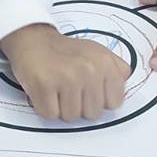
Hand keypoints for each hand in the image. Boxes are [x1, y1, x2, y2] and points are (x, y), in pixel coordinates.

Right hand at [0, 22, 130, 121]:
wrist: (34, 40)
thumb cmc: (67, 53)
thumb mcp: (99, 53)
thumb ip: (118, 71)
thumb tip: (121, 93)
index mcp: (105, 62)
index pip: (114, 104)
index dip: (100, 100)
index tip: (88, 89)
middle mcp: (89, 70)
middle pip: (92, 114)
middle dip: (80, 106)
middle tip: (69, 88)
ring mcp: (66, 78)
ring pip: (71, 117)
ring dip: (62, 108)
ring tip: (57, 89)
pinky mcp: (44, 85)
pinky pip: (50, 114)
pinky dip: (45, 107)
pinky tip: (45, 91)